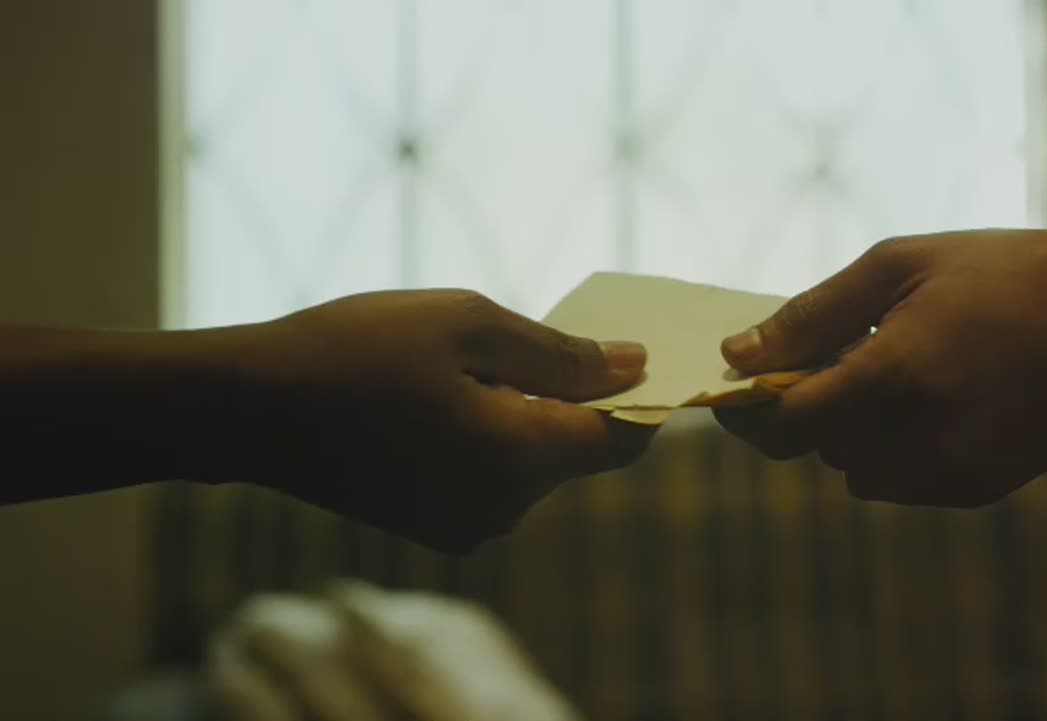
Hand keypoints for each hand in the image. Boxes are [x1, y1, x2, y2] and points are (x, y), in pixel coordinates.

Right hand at [227, 290, 650, 551]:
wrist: (249, 410)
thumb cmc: (356, 349)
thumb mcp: (468, 325)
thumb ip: (561, 353)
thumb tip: (633, 365)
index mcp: (520, 457)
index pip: (623, 439)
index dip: (641, 395)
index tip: (631, 350)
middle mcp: (504, 508)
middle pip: (577, 451)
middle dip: (573, 396)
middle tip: (531, 335)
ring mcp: (467, 526)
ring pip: (533, 463)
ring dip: (527, 414)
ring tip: (470, 362)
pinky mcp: (435, 527)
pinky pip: (494, 479)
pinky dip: (492, 438)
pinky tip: (444, 396)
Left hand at [714, 227, 1046, 506]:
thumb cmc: (1004, 272)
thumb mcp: (898, 267)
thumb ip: (810, 316)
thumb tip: (738, 354)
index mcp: (889, 376)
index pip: (783, 423)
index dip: (747, 410)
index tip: (734, 390)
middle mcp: (916, 438)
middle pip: (818, 448)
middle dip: (811, 407)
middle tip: (838, 356)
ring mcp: (952, 471)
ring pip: (859, 473)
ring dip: (855, 433)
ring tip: (897, 371)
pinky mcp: (980, 488)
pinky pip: (906, 483)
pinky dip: (901, 450)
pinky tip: (939, 397)